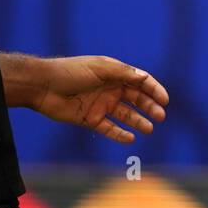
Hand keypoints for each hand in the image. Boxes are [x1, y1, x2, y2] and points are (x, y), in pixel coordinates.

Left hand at [27, 56, 168, 142]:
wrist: (43, 86)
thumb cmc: (71, 72)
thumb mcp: (100, 69)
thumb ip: (123, 73)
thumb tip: (145, 77)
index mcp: (114, 74)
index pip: (140, 82)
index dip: (154, 89)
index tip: (165, 100)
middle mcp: (110, 89)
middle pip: (136, 99)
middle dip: (150, 107)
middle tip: (160, 116)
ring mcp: (101, 105)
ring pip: (125, 115)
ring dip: (138, 121)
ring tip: (150, 129)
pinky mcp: (90, 119)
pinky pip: (109, 129)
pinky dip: (120, 134)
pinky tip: (131, 138)